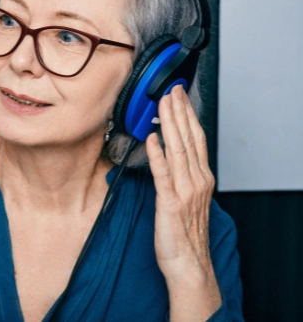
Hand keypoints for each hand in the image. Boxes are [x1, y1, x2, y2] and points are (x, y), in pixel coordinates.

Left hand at [146, 85, 221, 319]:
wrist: (189, 264)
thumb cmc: (184, 233)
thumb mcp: (186, 198)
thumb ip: (179, 175)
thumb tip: (166, 154)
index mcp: (200, 178)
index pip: (195, 138)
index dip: (187, 115)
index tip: (179, 96)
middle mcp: (196, 180)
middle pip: (189, 138)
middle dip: (179, 111)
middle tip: (171, 89)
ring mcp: (184, 190)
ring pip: (178, 149)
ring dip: (170, 124)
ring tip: (162, 103)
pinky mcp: (169, 202)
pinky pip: (162, 173)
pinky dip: (158, 153)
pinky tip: (152, 137)